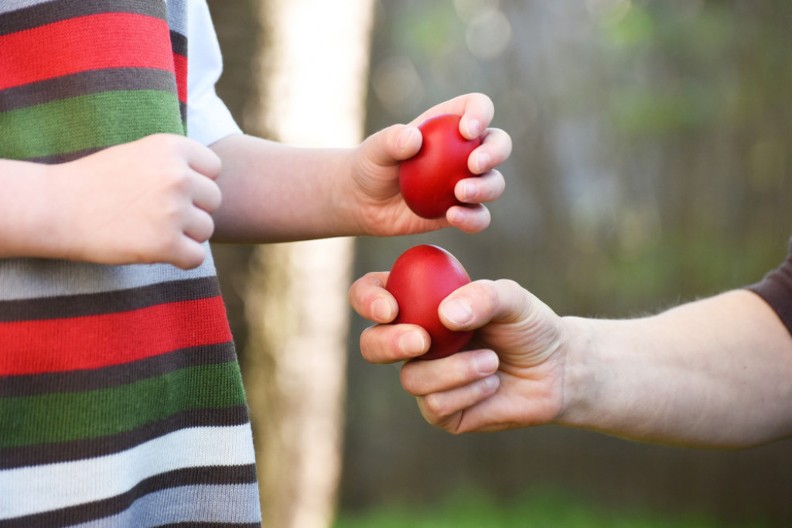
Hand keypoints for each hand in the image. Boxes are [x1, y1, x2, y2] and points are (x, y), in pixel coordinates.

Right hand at [55, 134, 221, 268]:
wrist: (55, 208)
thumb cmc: (96, 182)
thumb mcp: (139, 154)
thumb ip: (175, 163)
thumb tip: (211, 182)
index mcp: (172, 148)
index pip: (214, 168)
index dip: (196, 182)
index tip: (169, 190)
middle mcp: (178, 176)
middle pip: (213, 200)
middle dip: (193, 210)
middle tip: (159, 214)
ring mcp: (173, 210)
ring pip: (207, 229)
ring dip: (186, 235)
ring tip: (153, 230)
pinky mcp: (165, 244)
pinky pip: (197, 257)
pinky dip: (181, 259)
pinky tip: (157, 251)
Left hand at [348, 93, 510, 235]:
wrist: (364, 202)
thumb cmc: (371, 165)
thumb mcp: (374, 149)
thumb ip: (392, 140)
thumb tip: (414, 139)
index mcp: (450, 124)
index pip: (478, 108)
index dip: (481, 114)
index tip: (466, 130)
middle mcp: (466, 151)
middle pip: (499, 144)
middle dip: (495, 152)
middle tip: (473, 164)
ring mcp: (467, 182)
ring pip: (494, 183)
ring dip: (486, 187)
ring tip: (460, 193)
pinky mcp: (462, 211)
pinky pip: (479, 216)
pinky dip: (473, 218)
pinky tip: (453, 216)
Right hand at [349, 275, 566, 432]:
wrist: (556, 370)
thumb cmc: (528, 326)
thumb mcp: (513, 299)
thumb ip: (483, 297)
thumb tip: (446, 316)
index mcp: (419, 303)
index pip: (372, 295)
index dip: (368, 299)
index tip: (390, 307)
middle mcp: (415, 340)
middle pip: (372, 344)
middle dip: (389, 343)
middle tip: (422, 341)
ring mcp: (425, 377)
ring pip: (411, 378)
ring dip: (454, 370)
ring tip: (492, 362)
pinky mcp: (440, 411)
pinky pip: (435, 406)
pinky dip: (467, 391)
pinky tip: (491, 383)